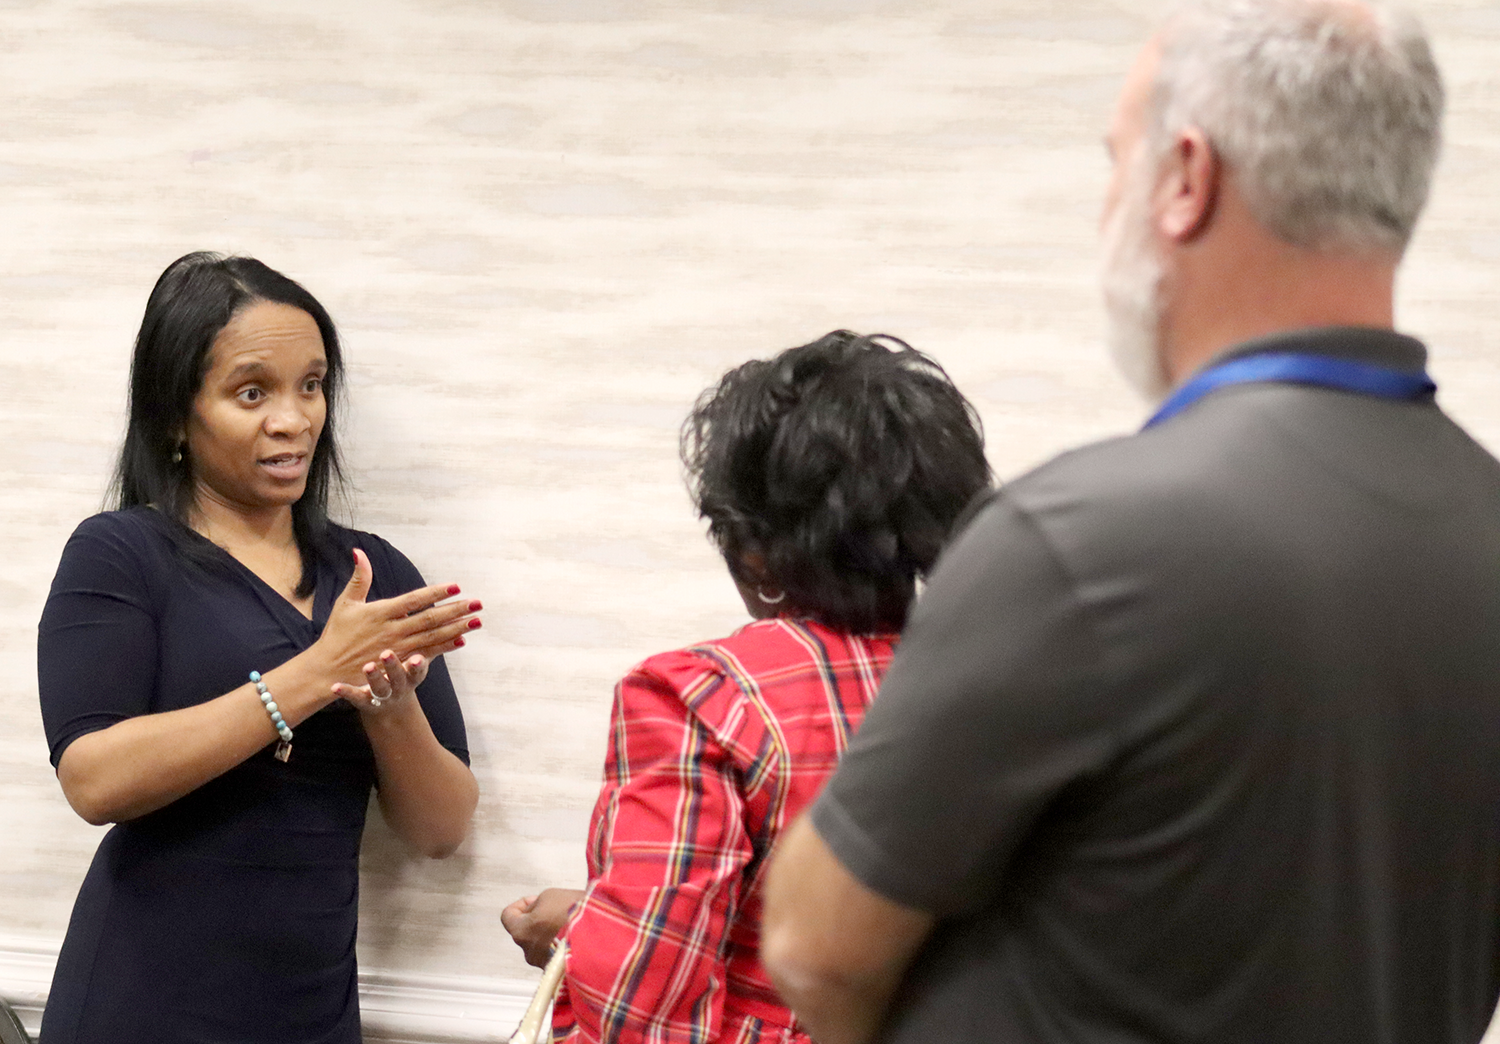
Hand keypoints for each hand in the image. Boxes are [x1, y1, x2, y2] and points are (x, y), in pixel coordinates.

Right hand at [314, 549, 480, 685]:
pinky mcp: (398, 664)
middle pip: (429, 619)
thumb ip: (359, 578)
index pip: (414, 600)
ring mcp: (397, 649)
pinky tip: (461, 640)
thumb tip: (359, 552)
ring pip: (433, 636)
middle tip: (478, 604)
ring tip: (477, 621)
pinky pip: (426, 655)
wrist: (328, 670)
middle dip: (456, 610)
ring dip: (457, 628)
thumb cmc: (337, 635)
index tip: (457, 586)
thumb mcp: (346, 603)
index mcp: (380, 612)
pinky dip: (445, 648)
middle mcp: (392, 630)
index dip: (436, 593)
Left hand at [332, 650, 427, 712]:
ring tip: (367, 666)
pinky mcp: (364, 701)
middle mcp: (399, 686)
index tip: (418, 658)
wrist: (391, 708)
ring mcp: (382, 695)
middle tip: (386, 653)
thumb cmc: (402, 674)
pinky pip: (355, 696)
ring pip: (379, 688)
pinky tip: (336, 686)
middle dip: (394, 666)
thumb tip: (440, 617)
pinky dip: (346, 691)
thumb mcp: (416, 663)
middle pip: (398, 677)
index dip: (418, 665)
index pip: (418, 669)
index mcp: (412, 674)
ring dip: (374, 677)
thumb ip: (425, 642)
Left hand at [502, 887, 584, 967]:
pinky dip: (562, 945)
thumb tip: (535, 912)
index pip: (508, 916)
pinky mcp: (560, 972)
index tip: (537, 900)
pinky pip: (555, 954)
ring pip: (542, 943)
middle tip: (556, 910)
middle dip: (539, 919)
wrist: (600, 935)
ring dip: (552, 932)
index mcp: (520, 932)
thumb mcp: (549, 896)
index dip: (521, 904)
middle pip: (526, 931)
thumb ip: (535, 904)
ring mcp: (544, 965)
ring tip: (570, 923)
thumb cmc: (571, 912)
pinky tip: (576, 935)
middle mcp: (528, 952)